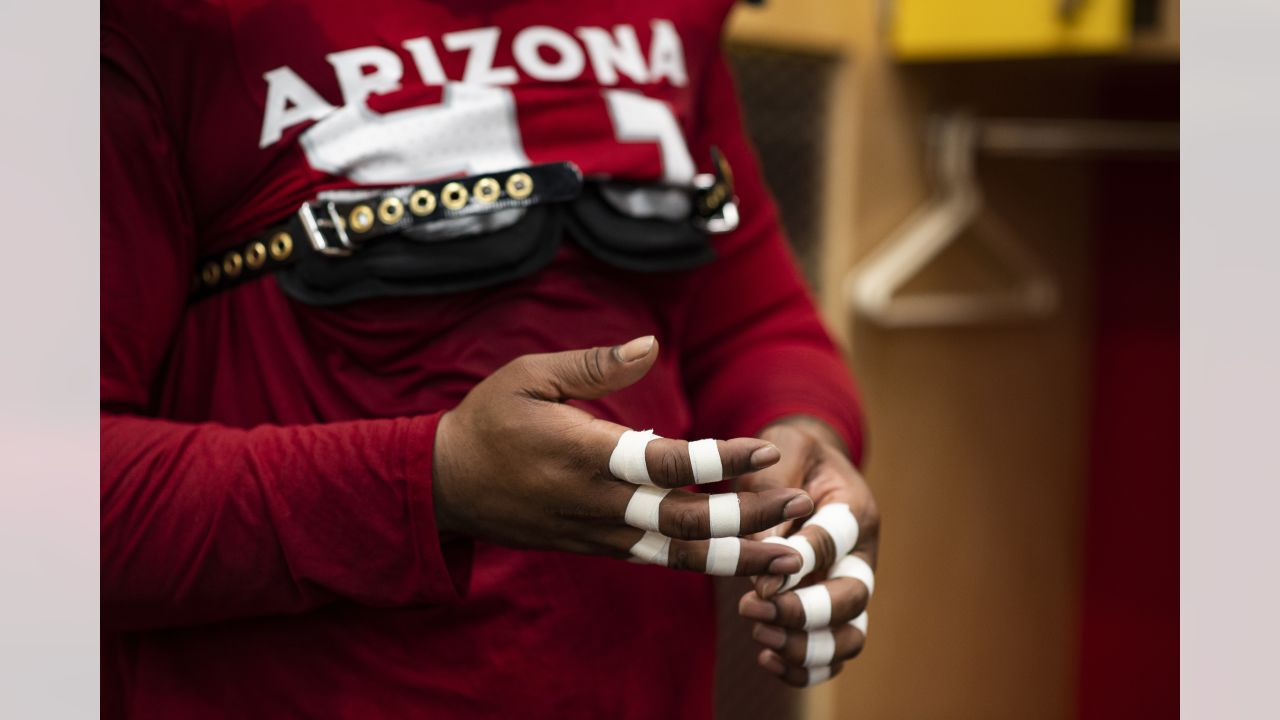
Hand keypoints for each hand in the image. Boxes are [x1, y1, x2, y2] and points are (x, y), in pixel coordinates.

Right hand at [433, 336, 816, 575]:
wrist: (443, 486)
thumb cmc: (488, 421)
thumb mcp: (529, 375)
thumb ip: (594, 364)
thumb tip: (650, 345)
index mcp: (584, 455)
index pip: (665, 464)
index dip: (720, 459)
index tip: (766, 449)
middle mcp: (596, 503)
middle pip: (684, 520)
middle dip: (747, 517)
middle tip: (800, 506)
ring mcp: (597, 533)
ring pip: (676, 553)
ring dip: (736, 555)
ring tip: (789, 555)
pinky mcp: (596, 548)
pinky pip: (656, 560)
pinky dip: (701, 563)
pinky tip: (740, 560)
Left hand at [736, 417, 880, 686]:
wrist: (803, 465)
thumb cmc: (788, 457)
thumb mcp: (778, 458)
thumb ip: (770, 501)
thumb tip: (762, 564)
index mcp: (854, 508)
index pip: (833, 543)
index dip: (797, 565)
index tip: (757, 583)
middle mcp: (861, 554)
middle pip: (853, 599)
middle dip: (804, 612)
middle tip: (751, 608)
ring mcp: (851, 586)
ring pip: (850, 636)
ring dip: (805, 645)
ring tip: (760, 635)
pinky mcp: (835, 612)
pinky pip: (832, 654)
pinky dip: (805, 668)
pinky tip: (766, 657)